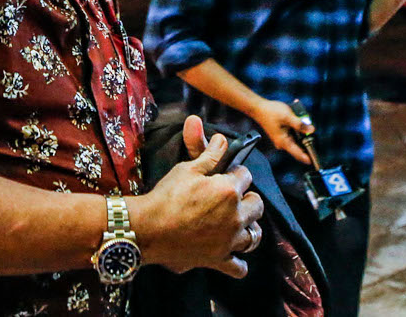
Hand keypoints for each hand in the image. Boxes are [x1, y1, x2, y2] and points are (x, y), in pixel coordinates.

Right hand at [132, 125, 264, 277]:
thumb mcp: (187, 169)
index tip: (226, 175)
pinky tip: (232, 254)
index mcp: (229, 190)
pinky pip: (239, 267)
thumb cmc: (166, 195)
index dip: (236, 173)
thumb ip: (209, 154)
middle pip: (257, 205)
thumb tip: (221, 138)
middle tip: (232, 198)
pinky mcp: (219, 260)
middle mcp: (236, 216)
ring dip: (249, 228)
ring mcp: (229, 241)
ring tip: (237, 223)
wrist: (148, 228)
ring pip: (255, 236)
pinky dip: (238, 262)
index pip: (246, 175)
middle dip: (248, 199)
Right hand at [251, 100, 312, 164]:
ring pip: (297, 140)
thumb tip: (311, 130)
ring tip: (298, 120)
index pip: (299, 154)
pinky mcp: (281, 134)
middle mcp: (282, 143)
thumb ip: (300, 125)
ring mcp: (282, 139)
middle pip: (299, 147)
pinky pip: (293, 135)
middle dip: (307, 139)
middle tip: (309, 128)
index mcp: (284, 142)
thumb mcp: (288, 117)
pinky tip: (294, 119)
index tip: (316, 161)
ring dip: (301, 132)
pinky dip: (296, 129)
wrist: (258, 108)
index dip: (309, 158)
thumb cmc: (270, 112)